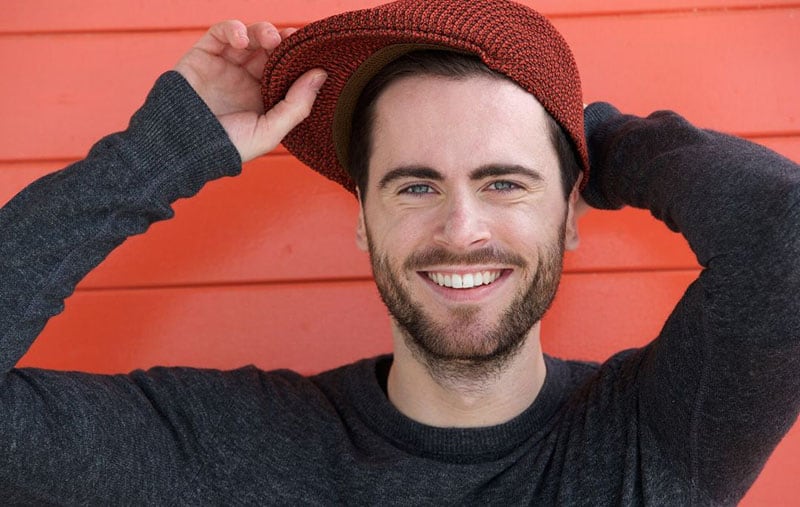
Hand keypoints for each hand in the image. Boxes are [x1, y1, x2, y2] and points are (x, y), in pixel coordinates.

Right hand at [174, 20, 326, 161]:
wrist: (183, 148)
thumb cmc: (227, 147)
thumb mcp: (270, 131)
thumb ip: (297, 105)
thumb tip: (321, 75)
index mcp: (263, 97)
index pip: (286, 69)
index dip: (298, 57)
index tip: (311, 51)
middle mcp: (245, 79)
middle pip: (270, 49)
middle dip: (283, 41)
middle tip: (293, 40)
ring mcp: (225, 66)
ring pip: (249, 37)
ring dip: (262, 32)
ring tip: (270, 40)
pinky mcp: (203, 55)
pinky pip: (220, 33)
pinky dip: (233, 29)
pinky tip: (242, 40)